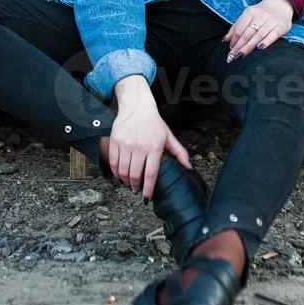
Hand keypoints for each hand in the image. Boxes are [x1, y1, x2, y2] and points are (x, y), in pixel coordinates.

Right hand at [106, 76, 192, 199]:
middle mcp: (139, 146)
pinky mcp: (115, 141)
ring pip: (123, 171)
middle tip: (138, 190)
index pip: (150, 174)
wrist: (137, 106)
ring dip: (126, 181)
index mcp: (154, 147)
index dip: (148, 189)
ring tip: (130, 183)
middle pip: (135, 175)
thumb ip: (180, 153)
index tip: (147, 199)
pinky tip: (120, 175)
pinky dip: (116, 173)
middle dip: (136, 186)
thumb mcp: (168, 136)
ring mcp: (126, 144)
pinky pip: (113, 162)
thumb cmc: (154, 123)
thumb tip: (190, 167)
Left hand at [223, 0, 292, 61]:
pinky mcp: (281, 26)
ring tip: (241, 56)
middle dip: (239, 46)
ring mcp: (271, 21)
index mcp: (249, 12)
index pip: (239, 29)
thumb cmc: (260, 14)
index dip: (234, 41)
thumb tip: (225, 39)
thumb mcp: (247, 16)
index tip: (230, 50)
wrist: (280, 5)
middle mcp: (260, 15)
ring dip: (248, 47)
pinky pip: (273, 35)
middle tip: (232, 57)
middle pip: (247, 33)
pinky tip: (260, 48)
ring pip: (258, 35)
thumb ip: (236, 27)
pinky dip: (266, 41)